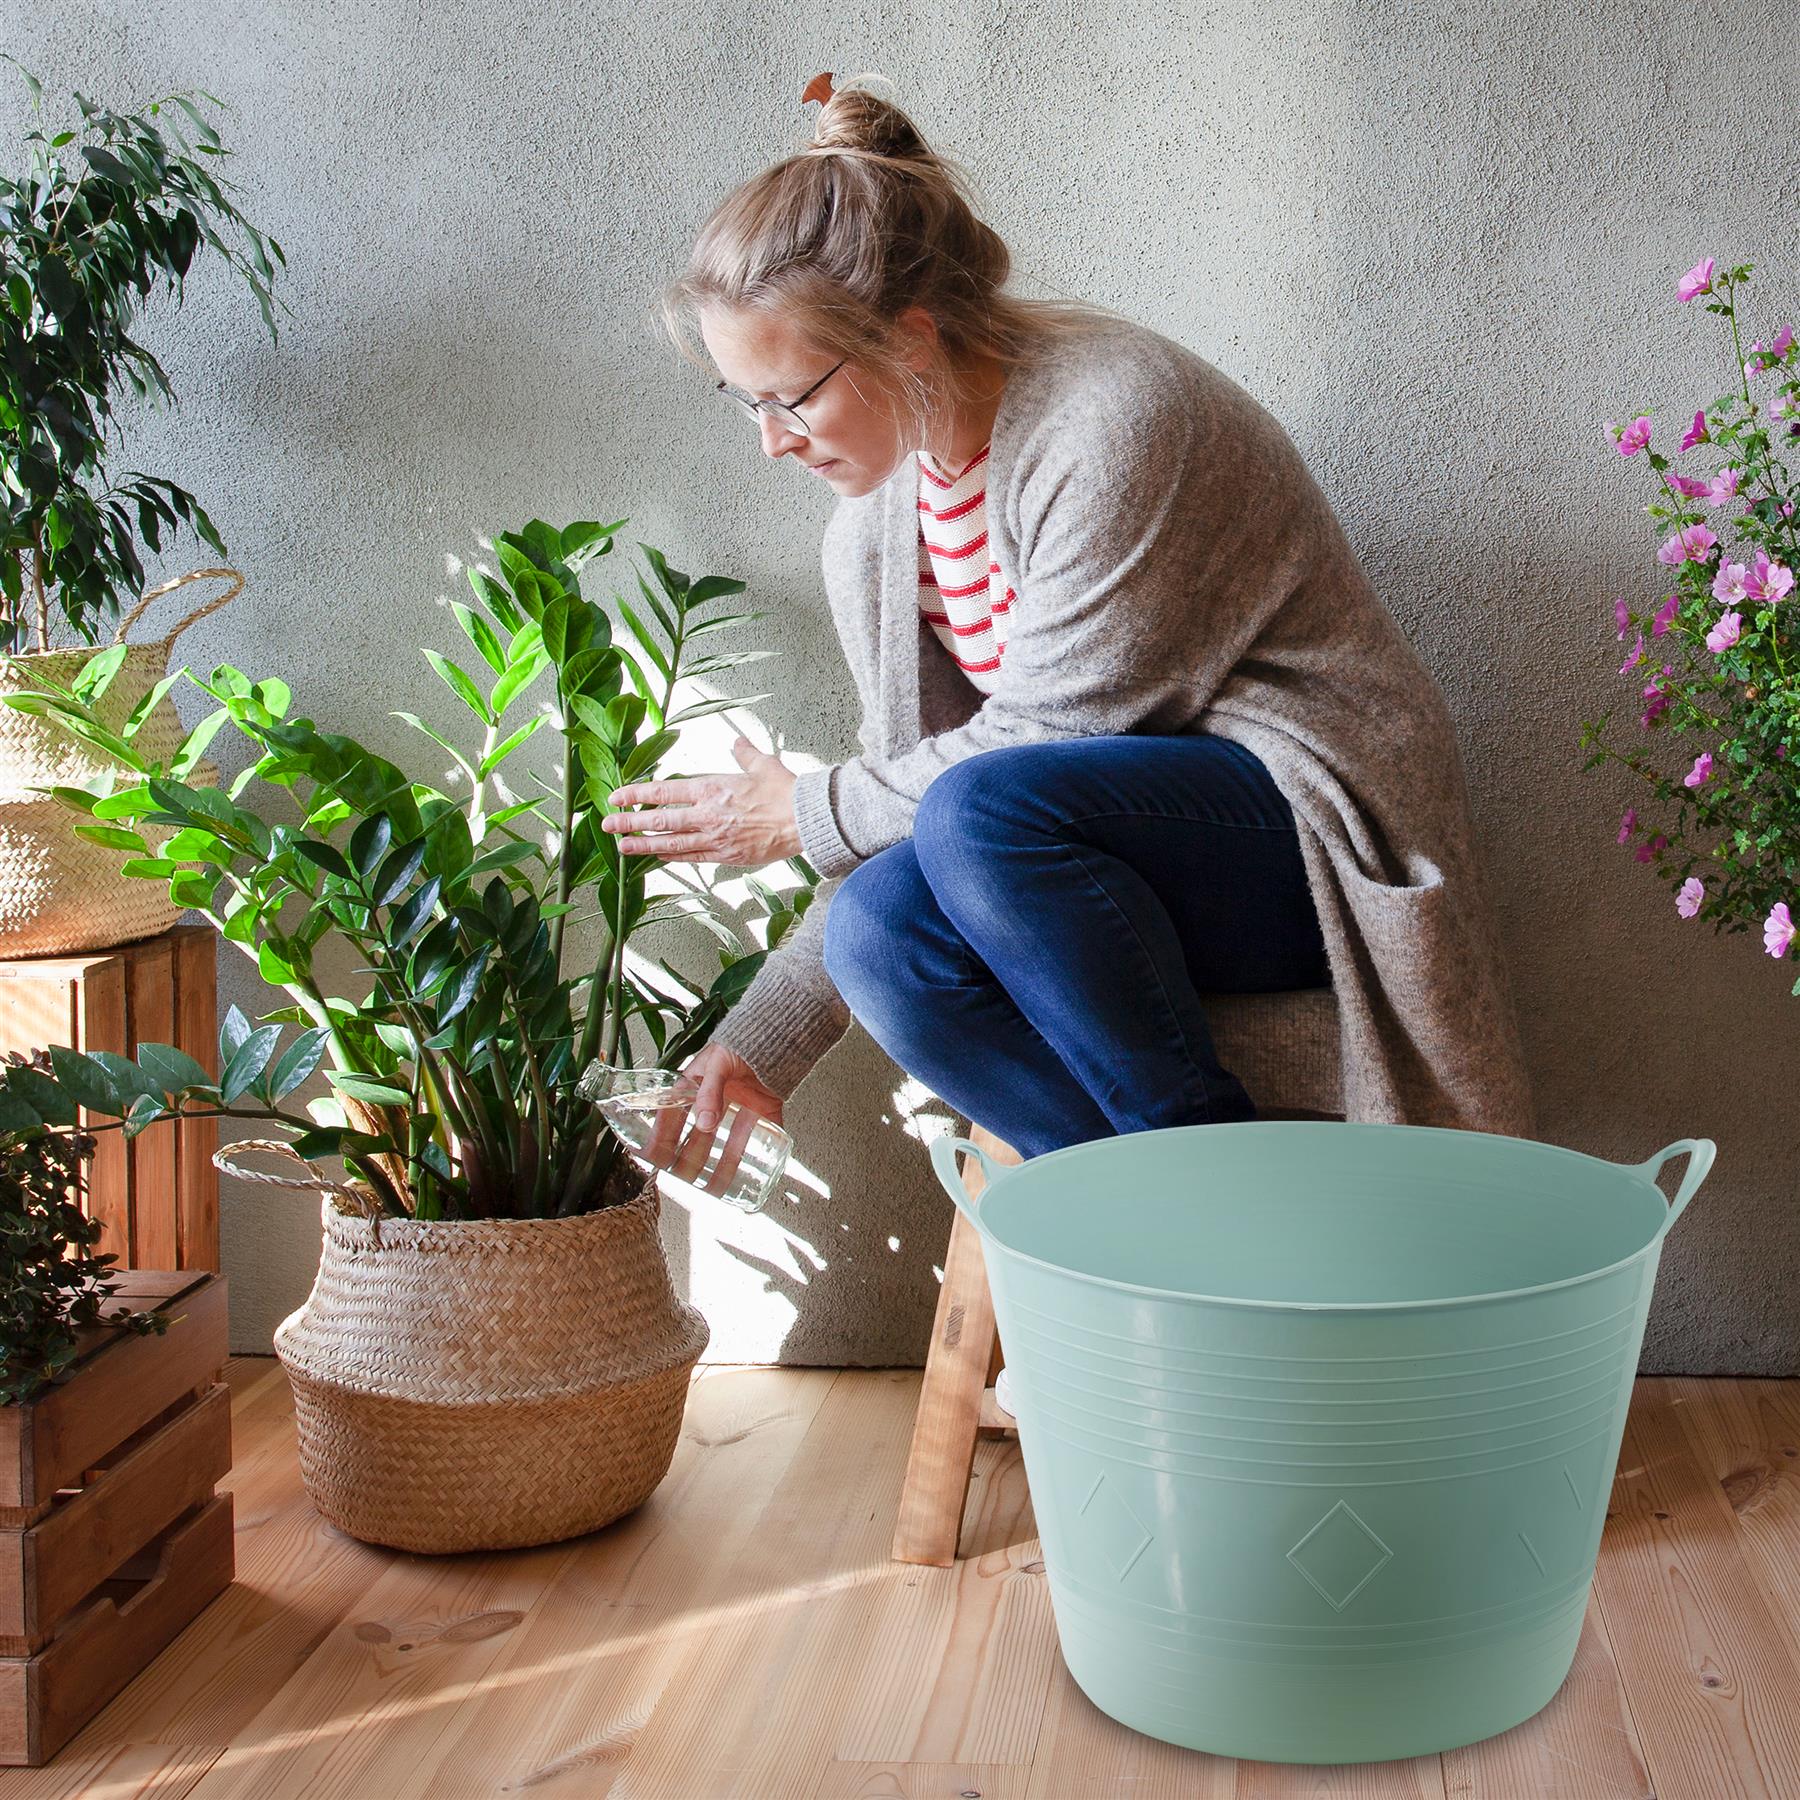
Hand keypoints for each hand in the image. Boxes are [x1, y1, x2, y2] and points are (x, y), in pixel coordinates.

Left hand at [602, 736, 800, 865]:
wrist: (805, 819)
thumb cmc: (785, 792)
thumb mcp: (762, 764)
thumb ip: (743, 753)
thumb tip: (738, 742)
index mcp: (710, 788)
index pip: (662, 792)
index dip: (635, 795)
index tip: (616, 797)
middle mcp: (707, 815)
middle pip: (659, 820)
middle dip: (629, 823)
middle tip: (607, 826)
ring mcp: (715, 838)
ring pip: (671, 844)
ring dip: (644, 845)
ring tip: (622, 847)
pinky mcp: (727, 856)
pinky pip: (693, 857)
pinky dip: (673, 857)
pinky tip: (659, 858)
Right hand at [640, 1042, 783, 1193]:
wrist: (776, 1034)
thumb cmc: (740, 1043)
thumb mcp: (717, 1064)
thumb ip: (709, 1092)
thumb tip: (704, 1123)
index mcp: (696, 1089)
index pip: (672, 1119)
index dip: (661, 1139)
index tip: (653, 1159)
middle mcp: (717, 1104)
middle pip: (700, 1138)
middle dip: (692, 1160)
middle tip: (685, 1178)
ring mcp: (741, 1110)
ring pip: (730, 1145)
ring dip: (723, 1167)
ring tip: (717, 1188)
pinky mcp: (765, 1114)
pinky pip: (762, 1140)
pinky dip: (761, 1158)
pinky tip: (755, 1175)